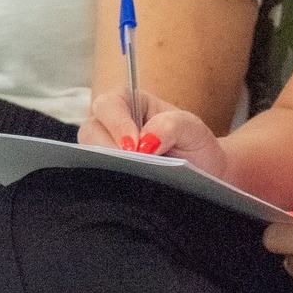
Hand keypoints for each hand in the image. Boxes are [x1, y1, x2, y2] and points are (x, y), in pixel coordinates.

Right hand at [80, 89, 224, 176]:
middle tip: (132, 165)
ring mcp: (107, 151)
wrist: (203, 173)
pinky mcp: (108, 176)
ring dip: (106, 168)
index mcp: (130, 102)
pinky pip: (96, 179)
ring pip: (88, 157)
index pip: (109, 105)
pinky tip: (126, 191)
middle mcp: (112, 125)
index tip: (133, 146)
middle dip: (107, 149)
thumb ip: (171, 126)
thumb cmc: (195, 144)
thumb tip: (145, 142)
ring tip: (132, 178)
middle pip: (90, 131)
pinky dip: (107, 184)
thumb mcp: (192, 129)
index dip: (116, 124)